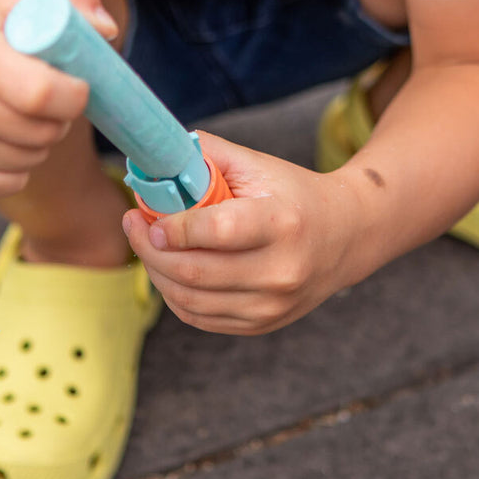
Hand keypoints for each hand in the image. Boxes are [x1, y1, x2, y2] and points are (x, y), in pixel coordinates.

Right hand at [0, 0, 117, 198]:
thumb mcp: (15, 1)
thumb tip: (107, 30)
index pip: (42, 94)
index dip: (74, 94)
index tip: (76, 84)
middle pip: (45, 132)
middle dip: (60, 117)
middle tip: (45, 97)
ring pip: (33, 159)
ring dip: (40, 141)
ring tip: (16, 112)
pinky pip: (13, 182)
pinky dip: (18, 165)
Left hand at [122, 132, 362, 334]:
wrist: (344, 236)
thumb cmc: (294, 194)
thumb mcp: (258, 164)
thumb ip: (208, 154)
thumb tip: (157, 157)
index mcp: (283, 224)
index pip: (216, 231)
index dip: (172, 227)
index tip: (147, 217)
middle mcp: (281, 271)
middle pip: (194, 272)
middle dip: (150, 250)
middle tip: (134, 226)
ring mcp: (272, 305)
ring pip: (189, 300)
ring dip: (156, 273)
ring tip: (147, 246)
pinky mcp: (262, 324)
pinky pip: (199, 317)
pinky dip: (174, 295)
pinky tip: (168, 270)